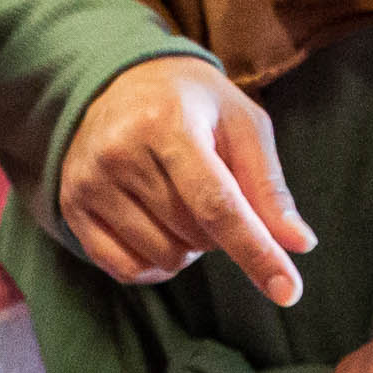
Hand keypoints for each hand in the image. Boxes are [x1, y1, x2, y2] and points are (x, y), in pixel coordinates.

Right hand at [57, 57, 313, 303]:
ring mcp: (89, 182)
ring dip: (189, 247)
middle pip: (195, 236)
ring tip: (182, 201)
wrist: (117, 80)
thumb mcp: (242, 124)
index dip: (256, 252)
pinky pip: (126, 270)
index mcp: (169, 123)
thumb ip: (269, 186)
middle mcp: (120, 152)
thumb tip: (299, 244)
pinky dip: (156, 264)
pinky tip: (160, 229)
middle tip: (212, 190)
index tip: (289, 291)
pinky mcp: (72, 207)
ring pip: (164, 258)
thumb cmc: (193, 103)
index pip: (217, 205)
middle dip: (221, 231)